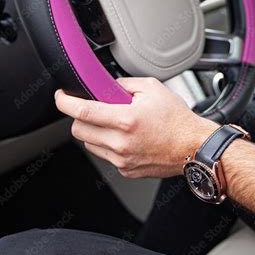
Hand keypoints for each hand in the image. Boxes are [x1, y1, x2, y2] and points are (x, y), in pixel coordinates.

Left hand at [55, 77, 217, 177]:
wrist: (193, 146)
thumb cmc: (177, 119)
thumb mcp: (151, 88)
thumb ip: (123, 84)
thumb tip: (105, 86)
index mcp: (126, 120)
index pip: (83, 112)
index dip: (65, 103)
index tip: (61, 97)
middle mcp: (121, 143)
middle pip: (79, 131)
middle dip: (79, 118)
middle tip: (90, 109)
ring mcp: (122, 159)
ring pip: (89, 144)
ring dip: (93, 131)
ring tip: (113, 123)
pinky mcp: (126, 169)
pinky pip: (104, 155)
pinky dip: (107, 144)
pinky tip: (124, 136)